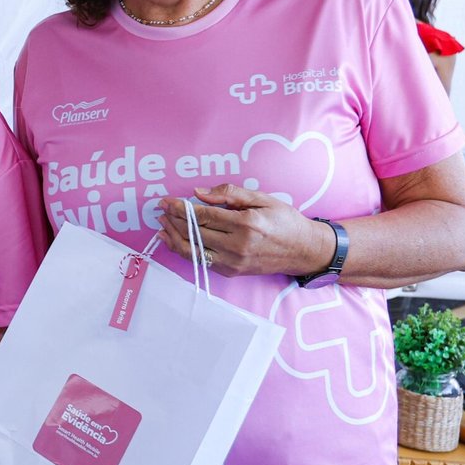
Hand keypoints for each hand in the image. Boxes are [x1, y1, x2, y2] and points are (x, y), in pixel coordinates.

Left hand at [158, 186, 334, 278]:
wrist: (303, 250)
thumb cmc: (284, 221)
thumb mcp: (262, 198)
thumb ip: (230, 193)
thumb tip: (199, 193)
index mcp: (246, 224)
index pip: (203, 215)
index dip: (180, 208)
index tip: (166, 200)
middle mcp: (237, 246)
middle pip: (194, 232)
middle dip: (173, 219)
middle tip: (160, 209)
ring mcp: (233, 262)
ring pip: (192, 250)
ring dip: (172, 236)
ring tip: (162, 224)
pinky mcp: (230, 271)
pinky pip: (200, 260)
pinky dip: (183, 250)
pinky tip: (173, 239)